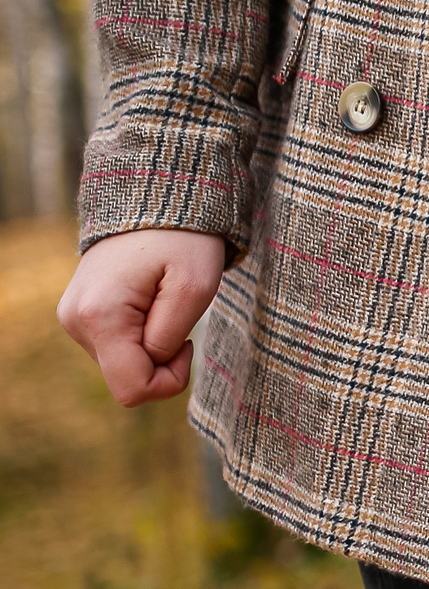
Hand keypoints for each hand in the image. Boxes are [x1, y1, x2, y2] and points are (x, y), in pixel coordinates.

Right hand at [58, 229, 227, 405]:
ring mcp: (73, 317)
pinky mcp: (80, 314)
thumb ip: (168, 339)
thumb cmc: (183, 240)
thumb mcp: (194, 289)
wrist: (154, 198)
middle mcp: (75, 321)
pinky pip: (116, 346)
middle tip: (178, 317)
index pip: (132, 389)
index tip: (188, 344)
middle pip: (126, 378)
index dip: (171, 380)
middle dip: (161, 361)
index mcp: (99, 316)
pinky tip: (149, 303)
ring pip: (122, 364)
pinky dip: (141, 335)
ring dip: (152, 345)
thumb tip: (151, 365)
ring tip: (162, 302)